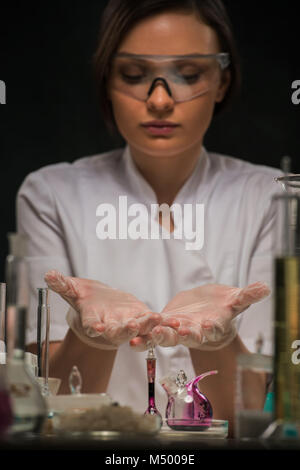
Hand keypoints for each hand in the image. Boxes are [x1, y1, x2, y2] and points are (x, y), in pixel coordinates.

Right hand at [44, 270, 160, 349]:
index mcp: (93, 320)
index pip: (91, 325)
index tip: (95, 328)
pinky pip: (153, 323)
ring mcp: (128, 325)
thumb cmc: (86, 298)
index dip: (93, 327)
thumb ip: (63, 284)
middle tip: (131, 327)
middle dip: (125, 330)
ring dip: (148, 326)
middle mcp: (111, 327)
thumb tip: (48, 274)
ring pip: (139, 330)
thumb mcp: (74, 289)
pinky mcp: (142, 319)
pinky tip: (174, 321)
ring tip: (156, 319)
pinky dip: (163, 323)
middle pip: (118, 332)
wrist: (102, 305)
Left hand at [130, 282, 269, 350]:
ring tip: (140, 339)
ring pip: (163, 334)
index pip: (209, 329)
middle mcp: (193, 331)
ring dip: (152, 337)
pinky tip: (129, 334)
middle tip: (166, 333)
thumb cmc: (224, 306)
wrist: (207, 308)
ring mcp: (176, 328)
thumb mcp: (235, 300)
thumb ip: (247, 295)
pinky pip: (151, 328)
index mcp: (210, 326)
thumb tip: (266, 287)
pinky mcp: (164, 322)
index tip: (203, 326)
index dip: (206, 328)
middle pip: (183, 336)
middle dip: (174, 335)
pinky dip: (141, 331)